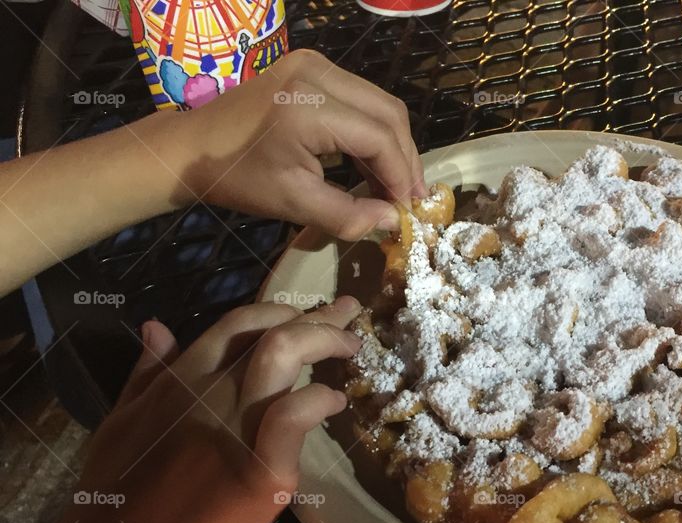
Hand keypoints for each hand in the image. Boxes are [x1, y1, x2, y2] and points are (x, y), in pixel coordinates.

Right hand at [0, 298, 361, 522]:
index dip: (279, 309)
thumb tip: (156, 326)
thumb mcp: (122, 419)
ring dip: (325, 340)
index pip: (238, 322)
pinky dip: (319, 400)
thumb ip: (147, 372)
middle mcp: (209, 390)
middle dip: (317, 316)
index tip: (308, 310)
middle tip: (348, 313)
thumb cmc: (115, 495)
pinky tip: (336, 400)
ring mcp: (235, 425)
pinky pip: (295, 417)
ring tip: (352, 345)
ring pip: (284, 355)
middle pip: (272, 332)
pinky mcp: (260, 469)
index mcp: (180, 377)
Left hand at [172, 49, 426, 238]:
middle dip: (405, 158)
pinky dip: (372, 132)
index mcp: (308, 106)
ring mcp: (314, 65)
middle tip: (410, 198)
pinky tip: (373, 165)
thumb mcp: (293, 203)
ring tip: (395, 186)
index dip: (401, 175)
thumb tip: (393, 221)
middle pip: (388, 113)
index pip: (379, 137)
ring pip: (379, 103)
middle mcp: (317, 73)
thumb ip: (348, 214)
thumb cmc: (238, 178)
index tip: (408, 209)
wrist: (191, 148)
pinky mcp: (311, 68)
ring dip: (392, 145)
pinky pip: (360, 99)